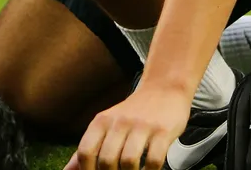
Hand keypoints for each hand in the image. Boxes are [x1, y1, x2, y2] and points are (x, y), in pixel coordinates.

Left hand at [65, 82, 189, 169]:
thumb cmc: (133, 113)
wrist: (164, 89)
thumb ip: (88, 148)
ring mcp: (141, 126)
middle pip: (106, 160)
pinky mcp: (162, 131)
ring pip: (129, 162)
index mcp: (101, 122)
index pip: (85, 151)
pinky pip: (154, 160)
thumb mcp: (107, 124)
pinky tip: (148, 169)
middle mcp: (119, 122)